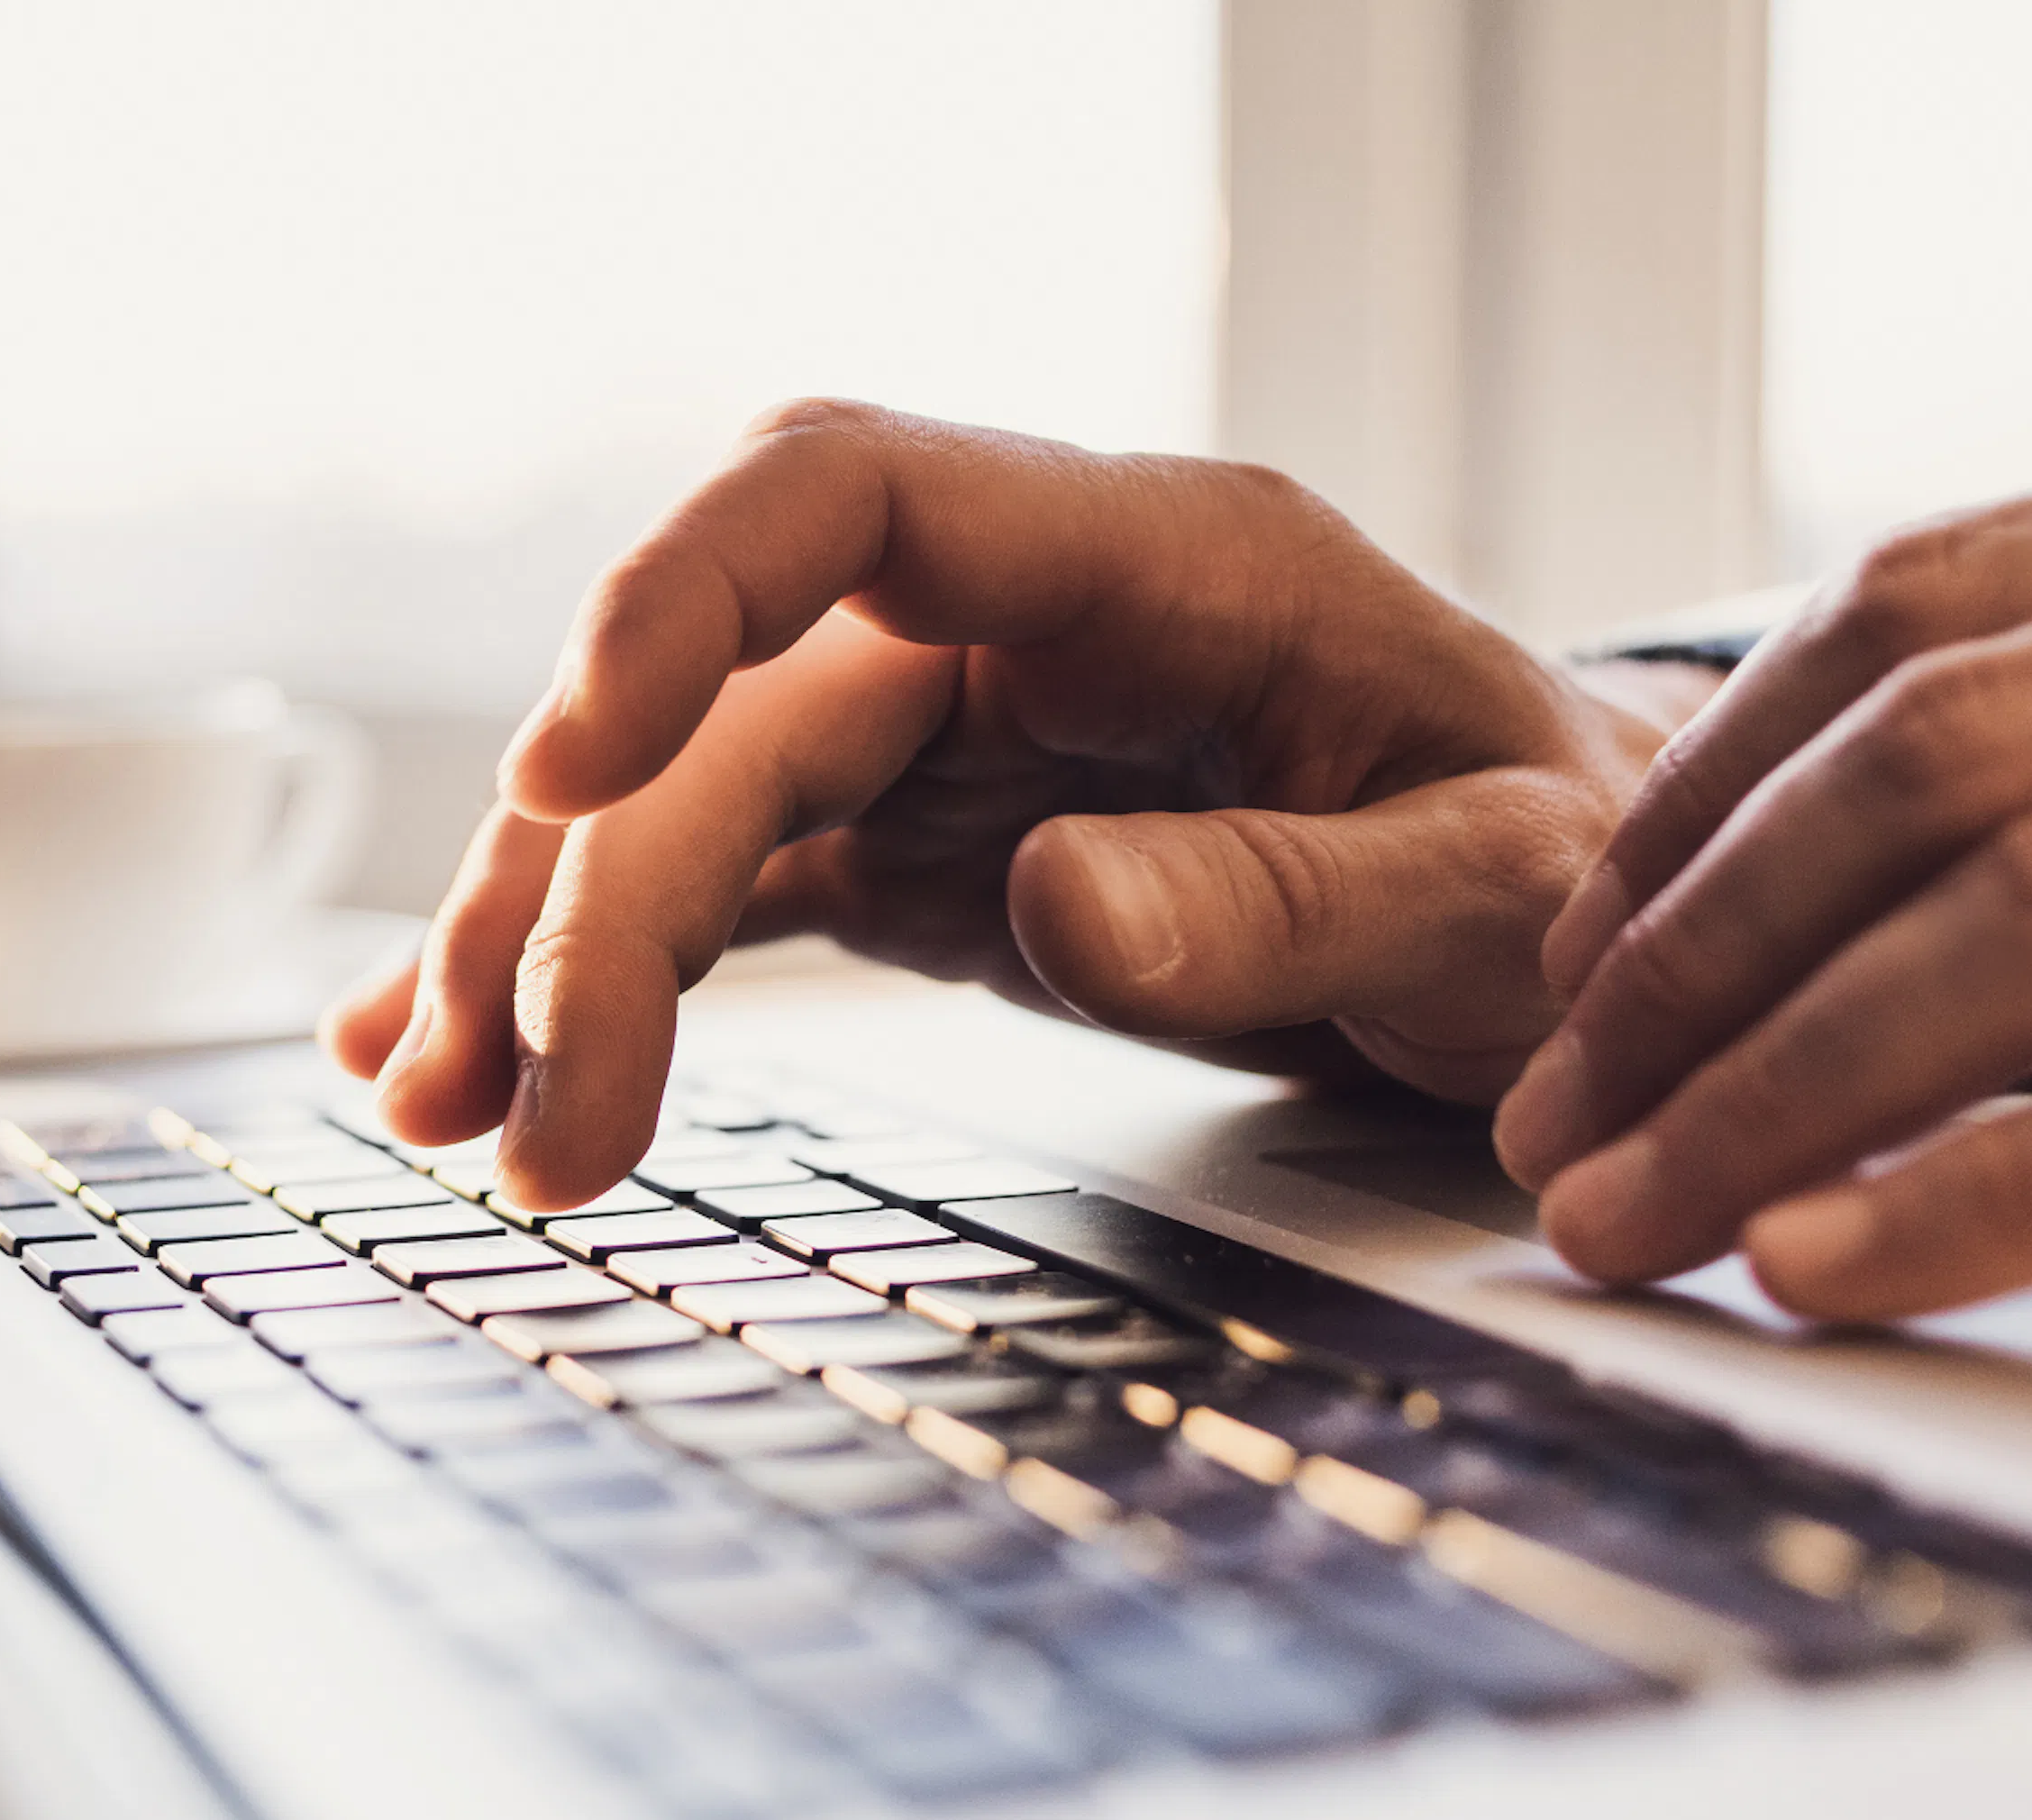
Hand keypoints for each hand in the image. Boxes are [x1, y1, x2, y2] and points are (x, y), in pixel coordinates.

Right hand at [321, 400, 1679, 1206]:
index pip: (848, 490)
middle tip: (523, 1112)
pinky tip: (473, 1063)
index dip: (680, 598)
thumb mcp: (1501, 890)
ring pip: (683, 797)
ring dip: (546, 944)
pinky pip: (718, 882)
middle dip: (587, 890)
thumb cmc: (1568, 862)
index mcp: (1156, 563)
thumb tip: (1055, 914)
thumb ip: (1292, 893)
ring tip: (451, 1117)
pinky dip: (596, 970)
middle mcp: (1013, 624)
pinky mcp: (916, 844)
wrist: (1581, 917)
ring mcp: (947, 732)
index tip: (571, 759)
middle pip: (722, 701)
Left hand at [1491, 413, 2031, 1319]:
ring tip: (1622, 1217)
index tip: (1570, 955)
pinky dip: (1985, 1191)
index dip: (1703, 785)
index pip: (1933, 602)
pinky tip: (1818, 1266)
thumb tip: (1820, 894)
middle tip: (1552, 1123)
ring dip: (1772, 1090)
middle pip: (1942, 755)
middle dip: (1692, 957)